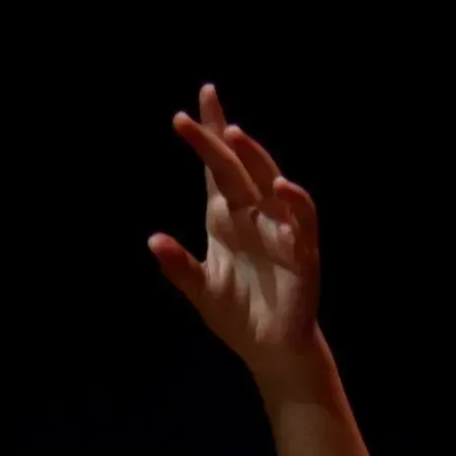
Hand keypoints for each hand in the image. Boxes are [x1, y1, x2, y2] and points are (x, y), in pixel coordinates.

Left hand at [148, 83, 321, 381]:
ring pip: (268, 180)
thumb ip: (179, 267)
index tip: (191, 107)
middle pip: (237, 166)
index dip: (207, 136)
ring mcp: (278, 228)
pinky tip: (278, 185)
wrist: (270, 349)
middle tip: (200, 108)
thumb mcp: (201, 291)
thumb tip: (153, 240)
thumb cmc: (238, 316)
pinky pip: (301, 216)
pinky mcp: (301, 249)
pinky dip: (293, 199)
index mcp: (226, 219)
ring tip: (233, 133)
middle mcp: (252, 215)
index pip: (215, 169)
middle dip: (220, 136)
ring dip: (253, 156)